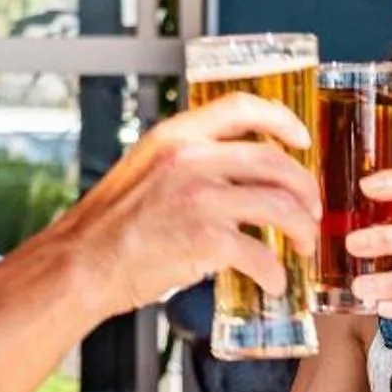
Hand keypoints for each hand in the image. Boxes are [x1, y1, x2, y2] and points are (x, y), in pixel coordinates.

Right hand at [49, 95, 319, 314]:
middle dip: (304, 188)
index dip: (282, 120)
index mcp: (177, 137)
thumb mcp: (145, 172)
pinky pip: (260, 254)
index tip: (302, 138)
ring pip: (280, 206)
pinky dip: (275, 273)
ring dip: (301, 230)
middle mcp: (191, 159)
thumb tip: (232, 176)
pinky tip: (273, 283)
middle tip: (310, 211)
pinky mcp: (205, 240)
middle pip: (274, 162)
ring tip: (302, 247)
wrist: (81, 264)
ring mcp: (201, 198)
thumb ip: (186, 163)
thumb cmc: (110, 229)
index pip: (242, 108)